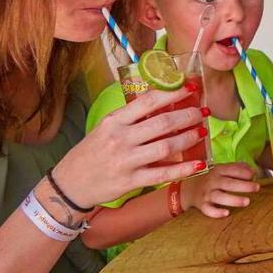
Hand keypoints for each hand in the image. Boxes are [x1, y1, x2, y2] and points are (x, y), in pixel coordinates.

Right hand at [53, 87, 206, 208]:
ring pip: (165, 147)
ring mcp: (126, 161)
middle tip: (203, 112)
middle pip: (161, 123)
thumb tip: (161, 101)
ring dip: (188, 138)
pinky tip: (199, 163)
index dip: (172, 93)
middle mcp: (120, 139)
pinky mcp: (130, 181)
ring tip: (202, 132)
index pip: (147, 101)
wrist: (69, 184)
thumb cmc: (91, 153)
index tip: (191, 87)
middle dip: (187, 116)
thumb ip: (130, 117)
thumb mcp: (105, 128)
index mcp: (114, 121)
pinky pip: (162, 174)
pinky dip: (183, 169)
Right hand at [181, 162, 259, 217]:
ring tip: (247, 202)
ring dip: (233, 199)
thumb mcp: (223, 169)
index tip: (253, 176)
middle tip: (256, 188)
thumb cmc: (212, 178)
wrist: (188, 188)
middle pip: (228, 183)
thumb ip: (239, 168)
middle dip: (243, 186)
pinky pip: (208, 210)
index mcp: (218, 170)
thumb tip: (254, 171)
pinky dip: (216, 212)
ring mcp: (206, 194)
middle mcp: (212, 181)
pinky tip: (226, 213)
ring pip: (219, 197)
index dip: (243, 172)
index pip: (232, 170)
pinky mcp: (202, 205)